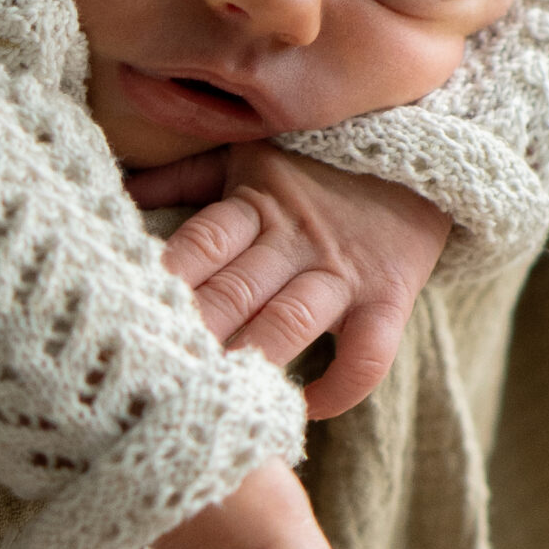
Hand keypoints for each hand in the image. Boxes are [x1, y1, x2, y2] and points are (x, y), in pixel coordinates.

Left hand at [126, 144, 450, 417]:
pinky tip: (306, 407)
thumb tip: (119, 189)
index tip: (126, 315)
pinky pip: (369, 352)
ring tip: (213, 393)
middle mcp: (296, 239)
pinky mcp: (390, 294)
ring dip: (251, 357)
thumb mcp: (251, 152)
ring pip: (290, 321)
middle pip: (234, 290)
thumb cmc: (323, 152)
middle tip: (154, 370)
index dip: (166, 279)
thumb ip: (186, 175)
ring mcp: (343, 270)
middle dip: (194, 331)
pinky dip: (341, 386)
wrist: (429, 141)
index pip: (201, 244)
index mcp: (255, 202)